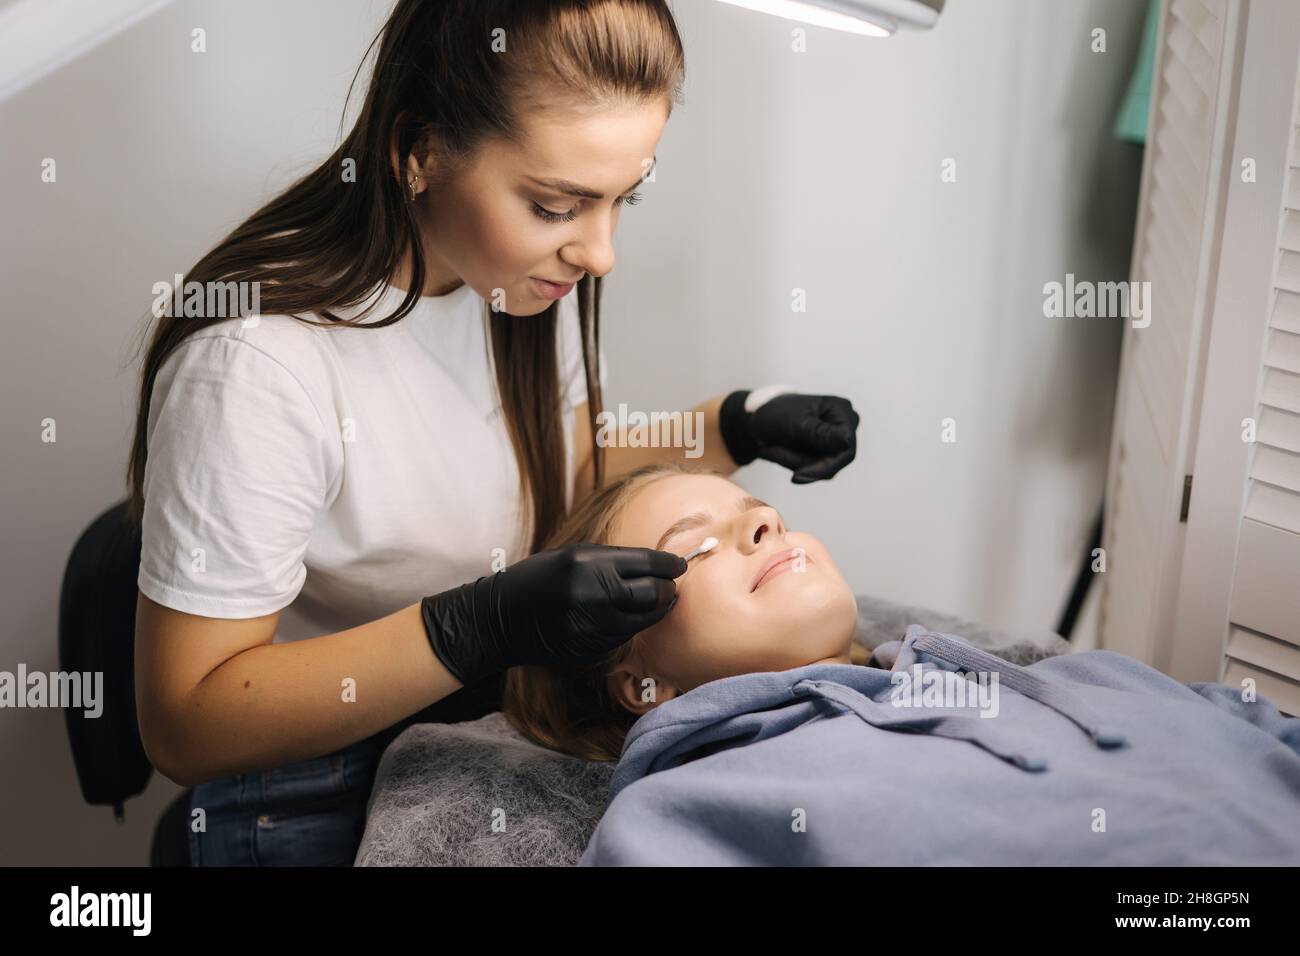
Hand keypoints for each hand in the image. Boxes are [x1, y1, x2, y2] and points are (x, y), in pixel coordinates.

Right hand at [420, 543, 687, 685]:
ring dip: (653, 610)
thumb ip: (613, 560)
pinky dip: (630, 625)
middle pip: (653, 595)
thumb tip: (656, 566)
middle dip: (667, 590)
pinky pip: (623, 635)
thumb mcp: (572, 555)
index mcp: (588, 563)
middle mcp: (593, 594)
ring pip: (643, 619)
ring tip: (652, 600)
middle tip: (671, 586)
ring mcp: (591, 625)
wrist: (501, 618)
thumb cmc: (539, 578)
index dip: (669, 565)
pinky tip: (623, 616)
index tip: (680, 565)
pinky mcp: (589, 647)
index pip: (645, 563)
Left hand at [720, 390, 858, 482]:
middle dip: (799, 462)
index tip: (796, 477)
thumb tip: (847, 441)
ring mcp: (836, 440)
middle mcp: (845, 425)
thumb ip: (819, 434)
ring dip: (792, 462)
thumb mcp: (793, 423)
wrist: (759, 416)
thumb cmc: (774, 413)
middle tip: (770, 451)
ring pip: (822, 468)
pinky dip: (792, 463)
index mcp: (841, 411)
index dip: (824, 466)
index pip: (845, 448)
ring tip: (770, 448)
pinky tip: (776, 450)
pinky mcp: (826, 452)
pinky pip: (814, 469)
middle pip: (833, 460)